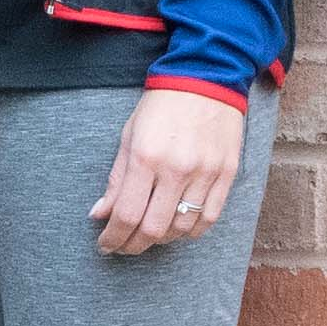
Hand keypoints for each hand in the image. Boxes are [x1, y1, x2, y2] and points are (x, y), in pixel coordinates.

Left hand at [90, 87, 241, 257]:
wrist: (206, 78)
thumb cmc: (161, 106)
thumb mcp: (129, 136)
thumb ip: (116, 179)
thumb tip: (99, 215)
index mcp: (146, 157)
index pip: (126, 214)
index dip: (113, 237)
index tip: (105, 245)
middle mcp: (177, 169)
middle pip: (153, 229)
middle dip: (133, 245)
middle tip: (124, 247)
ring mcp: (206, 173)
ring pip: (182, 228)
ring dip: (161, 239)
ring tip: (149, 235)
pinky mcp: (227, 174)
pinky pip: (209, 218)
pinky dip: (191, 231)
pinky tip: (177, 228)